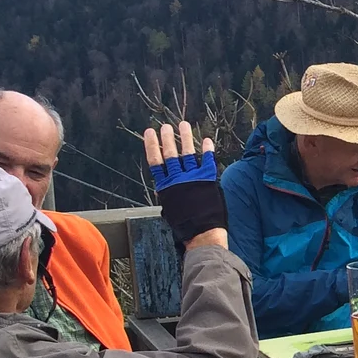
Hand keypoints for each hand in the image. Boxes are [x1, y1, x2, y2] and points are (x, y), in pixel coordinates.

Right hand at [142, 121, 226, 247]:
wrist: (202, 233)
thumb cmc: (185, 225)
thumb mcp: (170, 210)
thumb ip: (166, 196)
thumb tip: (160, 190)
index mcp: (166, 187)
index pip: (156, 162)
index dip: (152, 146)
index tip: (150, 133)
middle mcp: (178, 179)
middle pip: (170, 154)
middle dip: (168, 138)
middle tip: (165, 126)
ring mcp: (193, 178)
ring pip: (187, 153)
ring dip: (185, 138)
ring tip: (184, 124)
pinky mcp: (208, 180)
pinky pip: (208, 161)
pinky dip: (207, 150)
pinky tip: (206, 140)